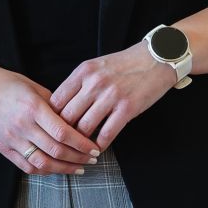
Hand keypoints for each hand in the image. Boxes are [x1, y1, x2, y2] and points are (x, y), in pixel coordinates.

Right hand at [0, 65, 98, 174]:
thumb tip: (79, 125)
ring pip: (43, 164)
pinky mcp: (4, 149)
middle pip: (56, 151)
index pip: (63, 133)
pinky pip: (28, 167)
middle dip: (78, 158)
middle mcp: (22, 126)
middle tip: (92, 159)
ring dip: (65, 169)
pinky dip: (46, 171)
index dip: (82, 144)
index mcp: (33, 108)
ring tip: (79, 168)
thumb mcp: (38, 90)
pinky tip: (58, 169)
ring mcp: (12, 140)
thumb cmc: (13, 86)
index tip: (95, 148)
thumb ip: (57, 108)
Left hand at [51, 42, 177, 150]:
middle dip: (64, 133)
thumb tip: (60, 107)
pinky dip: (100, 144)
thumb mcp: (95, 66)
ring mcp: (111, 96)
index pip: (56, 100)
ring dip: (81, 142)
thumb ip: (78, 83)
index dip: (52, 118)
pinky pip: (107, 133)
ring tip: (81, 148)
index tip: (55, 127)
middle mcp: (94, 83)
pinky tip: (98, 148)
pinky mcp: (127, 108)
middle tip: (65, 142)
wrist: (156, 59)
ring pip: (84, 127)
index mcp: (83, 72)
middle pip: (67, 117)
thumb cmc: (123, 64)